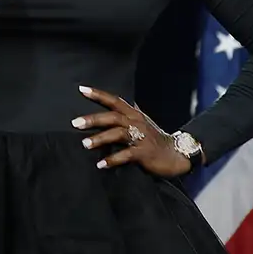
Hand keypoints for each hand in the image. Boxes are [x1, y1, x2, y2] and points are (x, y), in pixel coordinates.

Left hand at [72, 86, 192, 177]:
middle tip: (75, 123)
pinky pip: (126, 155)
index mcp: (134, 114)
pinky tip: (101, 164)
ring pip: (118, 134)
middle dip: (93, 119)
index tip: (82, 89)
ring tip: (85, 144)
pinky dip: (113, 159)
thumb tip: (112, 106)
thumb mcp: (141, 123)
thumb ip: (126, 115)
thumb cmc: (154, 139)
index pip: (114, 100)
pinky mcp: (144, 152)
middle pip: (112, 117)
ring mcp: (141, 137)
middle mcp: (136, 122)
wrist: (176, 155)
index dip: (99, 94)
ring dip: (100, 138)